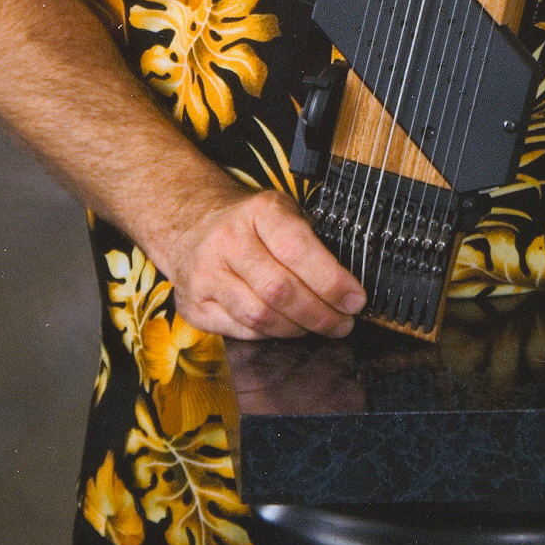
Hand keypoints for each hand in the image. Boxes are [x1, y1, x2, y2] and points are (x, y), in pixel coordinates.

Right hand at [164, 187, 366, 339]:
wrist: (190, 225)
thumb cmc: (248, 223)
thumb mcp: (282, 212)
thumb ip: (311, 242)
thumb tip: (348, 286)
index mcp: (258, 211)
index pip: (298, 249)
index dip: (332, 280)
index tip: (355, 299)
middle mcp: (228, 240)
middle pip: (280, 290)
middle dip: (320, 314)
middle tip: (343, 322)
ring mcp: (207, 275)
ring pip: (261, 316)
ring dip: (298, 328)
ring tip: (318, 325)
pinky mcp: (195, 306)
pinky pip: (242, 331)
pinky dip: (271, 334)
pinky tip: (286, 326)